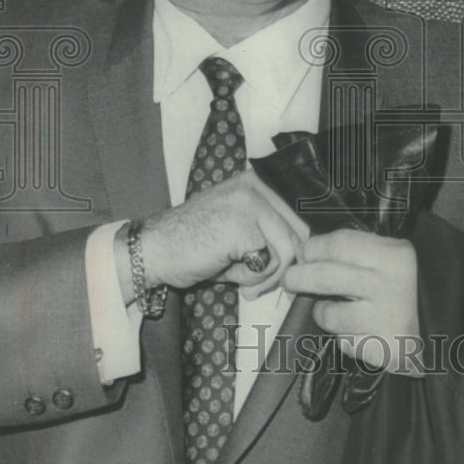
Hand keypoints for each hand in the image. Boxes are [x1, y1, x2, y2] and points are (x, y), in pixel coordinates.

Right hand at [115, 171, 305, 300]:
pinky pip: (268, 262)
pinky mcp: (241, 226)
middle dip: (285, 265)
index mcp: (259, 181)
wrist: (154, 250)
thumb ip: (273, 234)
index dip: (296, 247)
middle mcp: (256, 185)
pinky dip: (252, 279)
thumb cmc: (197, 245)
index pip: (302, 215)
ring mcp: (249, 202)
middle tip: (259, 282)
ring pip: (287, 249)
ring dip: (268, 276)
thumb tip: (309, 255)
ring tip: (244, 281)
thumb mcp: (241, 229)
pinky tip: (229, 274)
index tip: (281, 266)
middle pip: (300, 232)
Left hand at [281, 229, 422, 375]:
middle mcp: (388, 286)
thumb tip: (307, 251)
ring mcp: (385, 321)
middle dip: (299, 277)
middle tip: (291, 280)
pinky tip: (361, 332)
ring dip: (323, 312)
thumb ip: (356, 252)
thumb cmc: (414, 286)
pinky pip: (345, 343)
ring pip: (329, 315)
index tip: (304, 253)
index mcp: (393, 255)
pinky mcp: (384, 351)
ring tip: (331, 310)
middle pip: (325, 276)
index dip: (313, 248)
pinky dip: (346, 338)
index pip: (338, 244)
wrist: (449, 324)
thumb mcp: (393, 257)